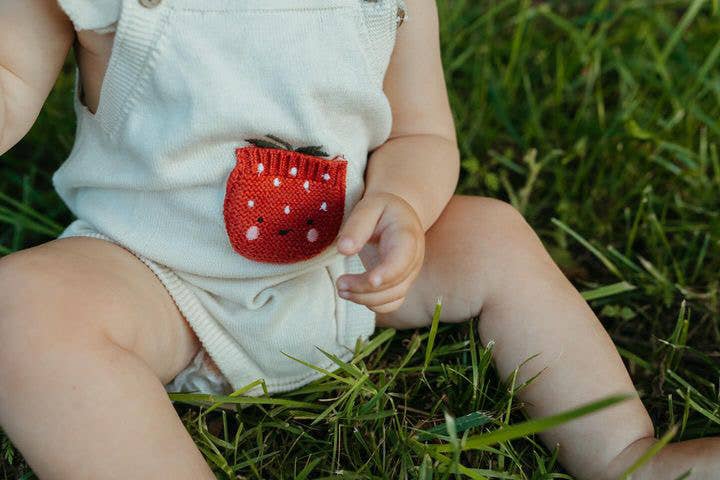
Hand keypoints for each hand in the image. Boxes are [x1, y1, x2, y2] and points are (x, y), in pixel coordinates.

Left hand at [335, 192, 424, 313]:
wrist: (399, 217)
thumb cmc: (382, 210)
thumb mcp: (369, 207)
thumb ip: (357, 226)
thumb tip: (344, 249)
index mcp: (407, 236)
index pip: (403, 258)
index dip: (389, 272)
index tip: (371, 280)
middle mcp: (414, 259)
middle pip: (395, 283)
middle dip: (365, 288)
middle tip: (339, 283)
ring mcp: (409, 275)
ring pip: (392, 298)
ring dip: (365, 299)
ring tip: (341, 288)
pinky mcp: (401, 285)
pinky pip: (391, 304)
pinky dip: (371, 304)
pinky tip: (352, 294)